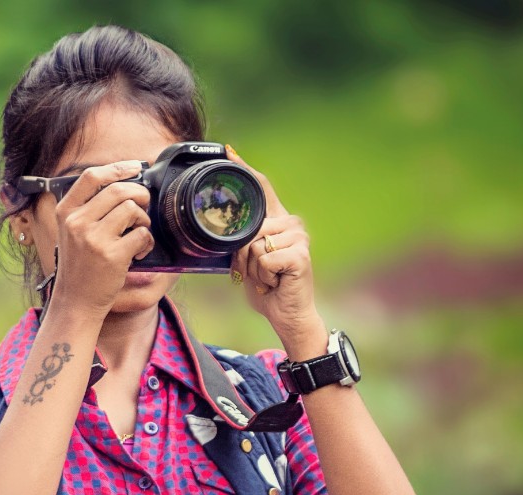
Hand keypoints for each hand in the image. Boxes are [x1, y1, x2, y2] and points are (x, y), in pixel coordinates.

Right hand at [45, 160, 155, 318]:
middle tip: (144, 204)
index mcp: (65, 212)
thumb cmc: (79, 265)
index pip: (91, 177)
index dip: (116, 168)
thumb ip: (89, 208)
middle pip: (118, 190)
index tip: (134, 167)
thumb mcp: (71, 231)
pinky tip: (139, 251)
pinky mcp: (112, 255)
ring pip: (132, 209)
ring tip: (138, 232)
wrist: (76, 301)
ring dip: (143, 219)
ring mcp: (94, 239)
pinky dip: (147, 242)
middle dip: (139, 194)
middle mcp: (77, 223)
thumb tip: (124, 183)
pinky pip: (141, 234)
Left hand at [226, 147, 325, 349]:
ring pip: (252, 246)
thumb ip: (240, 240)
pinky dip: (262, 277)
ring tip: (267, 277)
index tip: (229, 152)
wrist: (287, 313)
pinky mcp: (299, 255)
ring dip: (252, 269)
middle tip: (257, 272)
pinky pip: (262, 260)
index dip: (245, 169)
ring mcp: (298, 238)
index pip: (262, 188)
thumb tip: (223, 229)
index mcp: (278, 221)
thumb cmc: (267, 287)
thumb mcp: (247, 260)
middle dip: (242, 256)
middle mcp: (291, 224)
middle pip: (248, 227)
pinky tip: (275, 282)